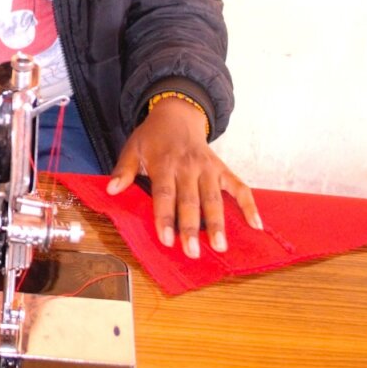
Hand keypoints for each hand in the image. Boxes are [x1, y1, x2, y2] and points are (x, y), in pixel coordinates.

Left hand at [106, 96, 262, 257]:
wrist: (177, 114)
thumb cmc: (152, 137)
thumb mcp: (132, 148)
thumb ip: (123, 170)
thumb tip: (111, 190)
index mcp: (164, 163)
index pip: (164, 194)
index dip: (165, 217)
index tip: (166, 240)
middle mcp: (188, 166)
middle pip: (190, 201)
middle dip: (192, 228)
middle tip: (193, 252)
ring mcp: (208, 168)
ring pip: (214, 198)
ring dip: (218, 223)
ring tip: (220, 247)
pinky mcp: (222, 169)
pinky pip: (239, 187)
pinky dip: (249, 205)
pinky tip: (255, 225)